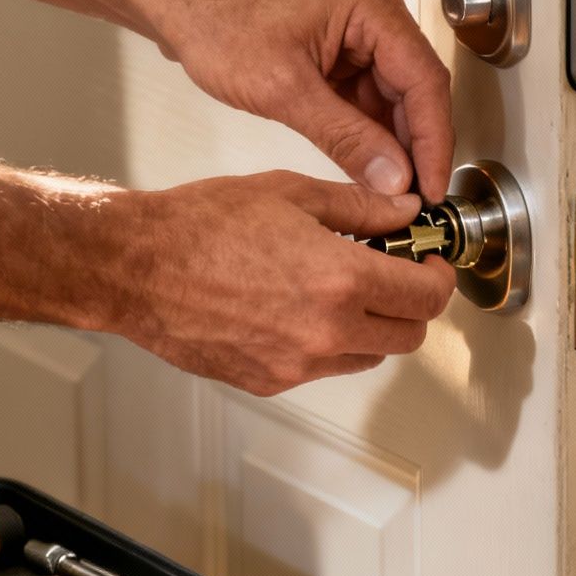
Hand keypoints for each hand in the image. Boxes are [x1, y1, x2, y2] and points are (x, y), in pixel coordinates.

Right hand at [96, 171, 454, 394]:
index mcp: (341, 280)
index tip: (430, 261)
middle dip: (412, 305)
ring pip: (368, 356)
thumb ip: (361, 207)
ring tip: (341, 288)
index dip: (439, 276)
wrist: (136, 268)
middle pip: (408, 336)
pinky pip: (321, 368)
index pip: (427, 296)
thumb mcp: (291, 193)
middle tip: (397, 274)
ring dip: (371, 326)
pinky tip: (299, 307)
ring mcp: (297, 365)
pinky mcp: (269, 381)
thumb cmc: (202, 225)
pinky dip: (327, 343)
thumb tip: (406, 213)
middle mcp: (326, 332)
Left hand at [146, 0, 453, 201]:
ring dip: (391, 140)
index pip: (425, 80)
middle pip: (414, 87)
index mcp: (370, 4)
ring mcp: (358, 24)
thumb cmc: (216, 21)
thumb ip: (345, 137)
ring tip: (390, 190)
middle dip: (415, 145)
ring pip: (392, 93)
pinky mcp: (339, 41)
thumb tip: (393, 179)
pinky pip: (366, 90)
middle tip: (415, 199)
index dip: (434, 141)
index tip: (434, 188)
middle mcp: (374, 8)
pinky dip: (367, 127)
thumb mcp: (283, 89)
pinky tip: (367, 163)